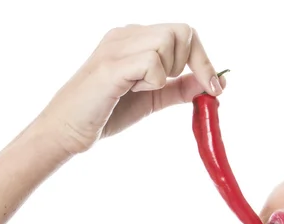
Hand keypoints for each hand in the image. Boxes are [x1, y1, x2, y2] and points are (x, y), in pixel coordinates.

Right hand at [38, 23, 226, 153]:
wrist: (69, 131)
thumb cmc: (109, 112)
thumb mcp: (154, 98)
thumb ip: (181, 88)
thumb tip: (214, 84)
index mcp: (136, 38)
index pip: (185, 32)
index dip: (205, 59)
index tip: (215, 87)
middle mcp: (126, 35)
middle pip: (182, 31)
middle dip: (192, 64)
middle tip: (169, 86)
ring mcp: (116, 46)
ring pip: (167, 41)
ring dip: (166, 73)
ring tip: (140, 87)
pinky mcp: (110, 66)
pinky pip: (152, 62)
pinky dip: (153, 81)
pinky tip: (131, 90)